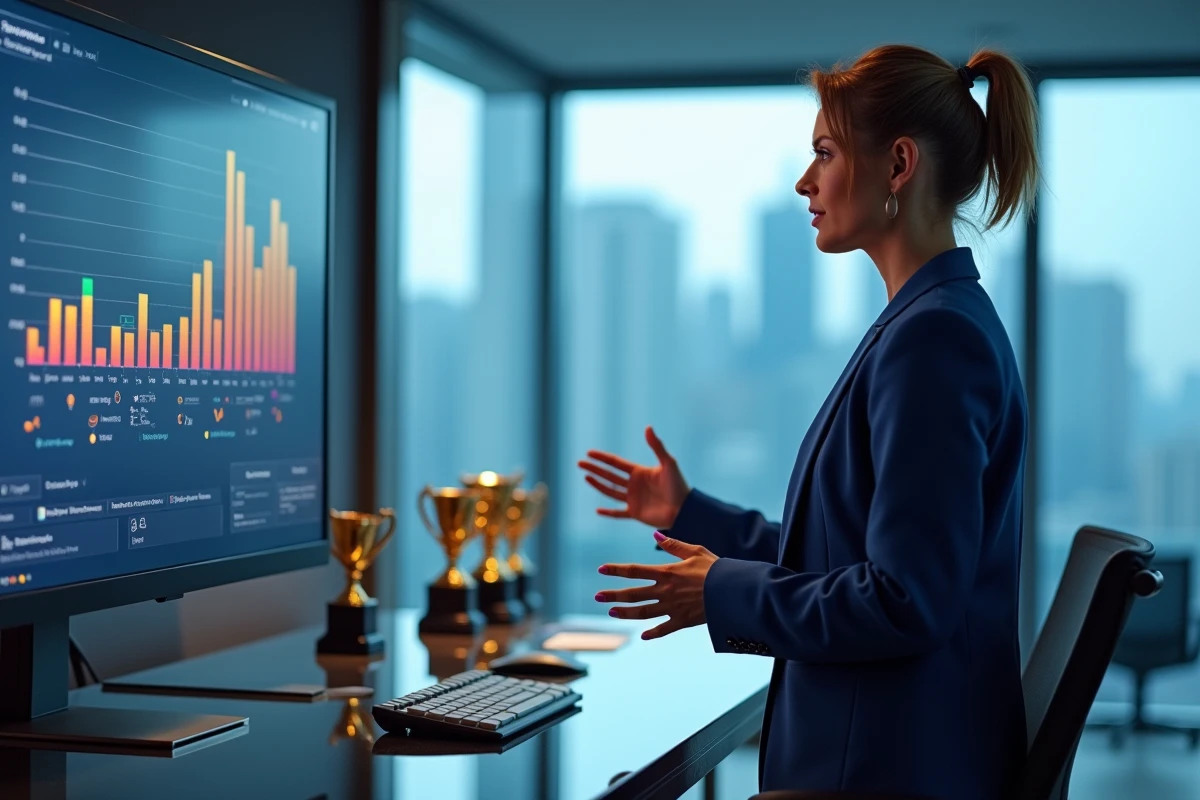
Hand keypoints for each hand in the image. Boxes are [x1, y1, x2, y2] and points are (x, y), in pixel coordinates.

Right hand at [578, 426, 689, 528]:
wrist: (685, 509)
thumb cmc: (679, 485)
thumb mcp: (668, 462)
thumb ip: (657, 446)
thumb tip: (648, 427)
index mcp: (639, 472)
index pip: (616, 463)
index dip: (602, 458)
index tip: (589, 453)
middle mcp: (634, 485)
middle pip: (609, 475)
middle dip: (595, 469)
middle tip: (580, 463)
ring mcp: (633, 499)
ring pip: (611, 491)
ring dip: (598, 485)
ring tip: (586, 477)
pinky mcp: (636, 513)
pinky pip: (619, 513)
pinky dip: (608, 512)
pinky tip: (597, 510)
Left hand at [595, 533, 716, 639]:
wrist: (733, 591)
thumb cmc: (716, 568)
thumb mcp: (695, 551)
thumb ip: (674, 545)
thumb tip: (655, 536)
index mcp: (667, 572)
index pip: (635, 571)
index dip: (616, 570)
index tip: (601, 570)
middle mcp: (665, 591)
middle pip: (633, 594)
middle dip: (614, 595)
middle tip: (597, 597)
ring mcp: (673, 608)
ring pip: (643, 612)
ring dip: (626, 612)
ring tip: (612, 612)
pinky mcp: (683, 621)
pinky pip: (664, 629)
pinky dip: (653, 633)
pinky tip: (643, 635)